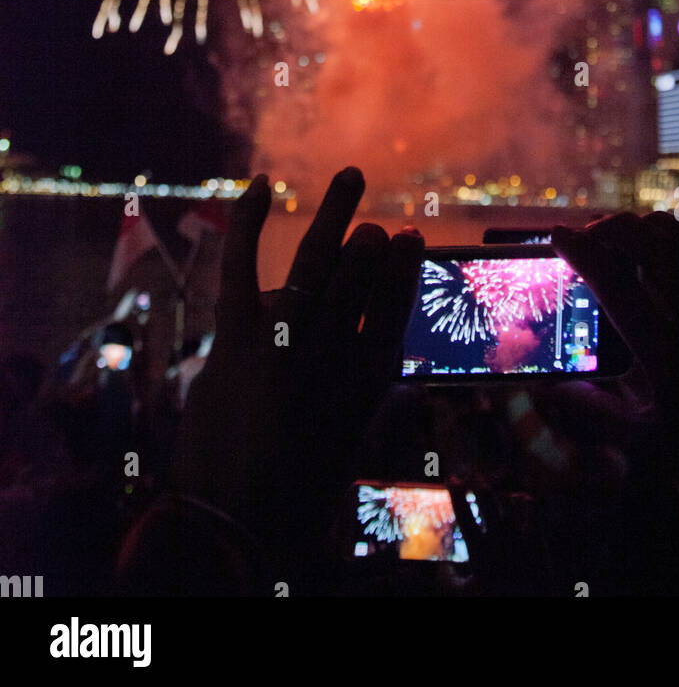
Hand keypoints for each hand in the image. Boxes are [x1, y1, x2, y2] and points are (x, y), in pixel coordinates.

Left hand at [170, 168, 422, 587]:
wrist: (237, 528)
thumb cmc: (296, 496)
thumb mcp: (350, 447)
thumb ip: (374, 405)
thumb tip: (401, 381)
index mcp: (370, 383)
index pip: (396, 308)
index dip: (403, 270)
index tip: (412, 239)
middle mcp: (334, 356)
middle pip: (360, 278)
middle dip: (369, 244)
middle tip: (375, 228)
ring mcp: (286, 345)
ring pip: (316, 263)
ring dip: (335, 214)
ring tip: (350, 179)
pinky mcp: (236, 341)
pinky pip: (242, 266)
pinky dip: (246, 220)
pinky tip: (260, 183)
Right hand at [552, 212, 678, 593]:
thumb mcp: (645, 444)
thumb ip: (594, 411)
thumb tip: (549, 388)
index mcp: (664, 356)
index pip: (613, 284)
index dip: (581, 251)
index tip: (559, 235)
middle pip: (653, 246)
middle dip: (616, 227)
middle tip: (594, 231)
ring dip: (660, 226)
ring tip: (637, 232)